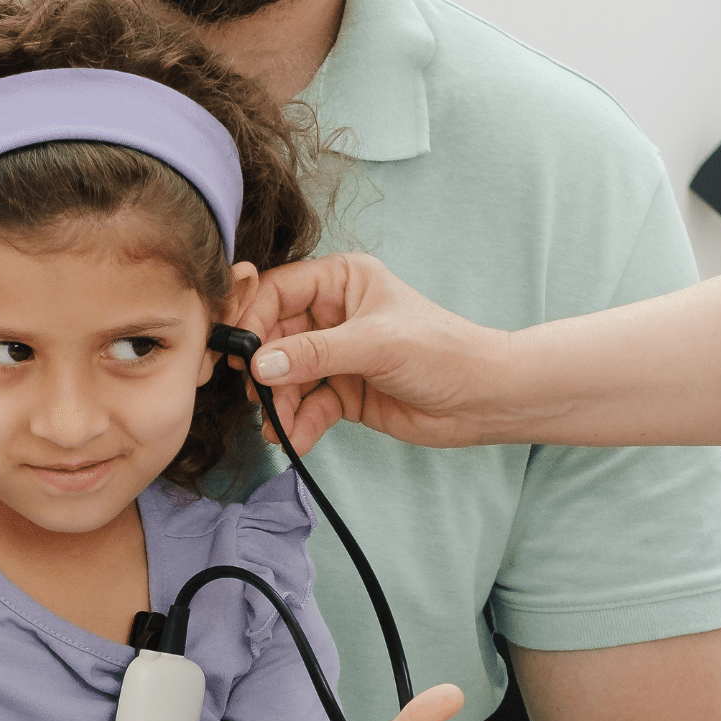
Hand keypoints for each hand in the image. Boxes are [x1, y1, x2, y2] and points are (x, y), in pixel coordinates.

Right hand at [234, 255, 511, 454]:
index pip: (278, 290)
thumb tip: (261, 365)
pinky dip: (297, 423)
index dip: (253, 318)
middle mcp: (332, 314)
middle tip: (257, 395)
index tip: (239, 352)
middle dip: (265, 370)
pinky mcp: (341, 391)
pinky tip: (296, 440)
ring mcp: (335, 355)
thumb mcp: (375, 344)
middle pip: (274, 337)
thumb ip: (315, 354)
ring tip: (279, 426)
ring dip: (278, 403)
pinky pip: (305, 405)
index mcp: (341, 281)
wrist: (482, 400)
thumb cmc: (442, 353)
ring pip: (285, 376)